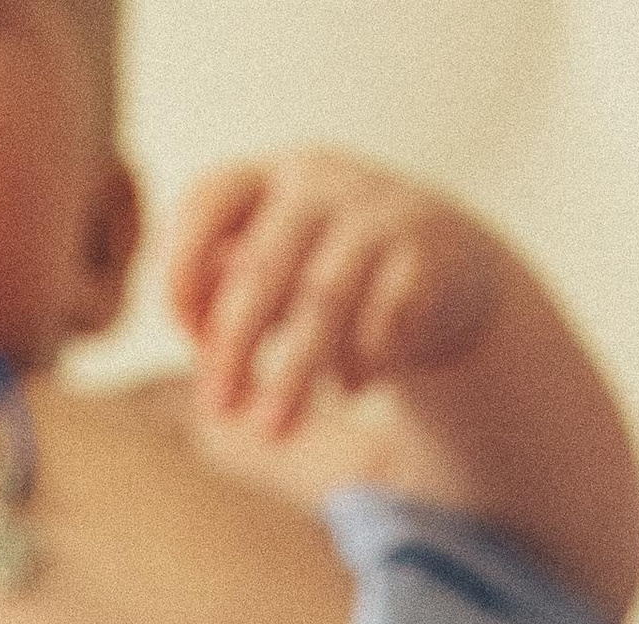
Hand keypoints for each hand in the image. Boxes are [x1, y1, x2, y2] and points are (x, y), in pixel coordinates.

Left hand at [170, 154, 503, 443]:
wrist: (453, 268)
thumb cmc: (341, 274)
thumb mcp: (282, 268)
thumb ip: (233, 287)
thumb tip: (203, 342)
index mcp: (274, 178)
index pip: (208, 201)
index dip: (185, 268)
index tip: (188, 338)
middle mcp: (323, 185)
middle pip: (263, 266)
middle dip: (234, 345)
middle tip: (218, 411)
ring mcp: (379, 215)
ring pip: (324, 299)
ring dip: (293, 373)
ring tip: (272, 430)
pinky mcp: (428, 256)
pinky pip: (385, 320)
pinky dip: (360, 362)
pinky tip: (352, 387)